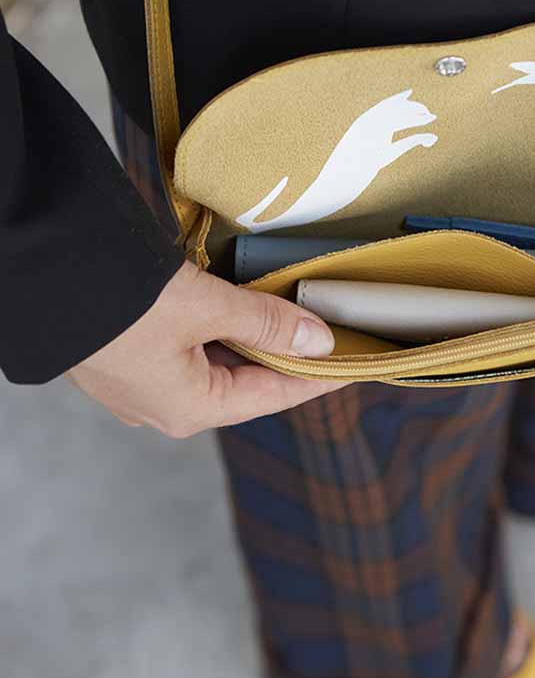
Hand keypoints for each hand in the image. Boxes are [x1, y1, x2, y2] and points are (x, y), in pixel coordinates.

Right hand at [66, 262, 348, 436]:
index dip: (320, 378)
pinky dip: (218, 332)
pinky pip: (190, 353)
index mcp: (191, 409)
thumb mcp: (204, 308)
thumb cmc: (115, 300)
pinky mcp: (128, 361)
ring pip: (218, 366)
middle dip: (285, 355)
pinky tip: (235, 309)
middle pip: (248, 382)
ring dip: (251, 341)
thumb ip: (266, 324)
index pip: (277, 395)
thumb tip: (319, 341)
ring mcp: (144, 387)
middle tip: (324, 330)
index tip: (356, 365)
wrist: (34, 269)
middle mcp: (168, 408)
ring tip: (286, 314)